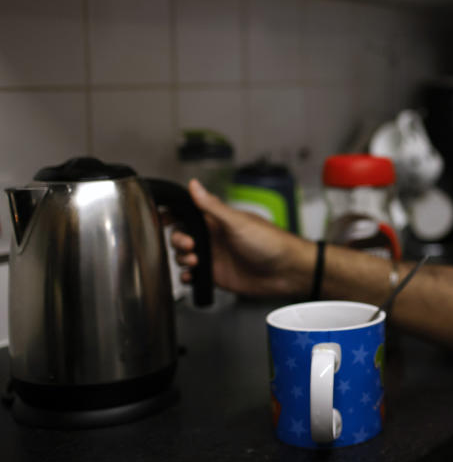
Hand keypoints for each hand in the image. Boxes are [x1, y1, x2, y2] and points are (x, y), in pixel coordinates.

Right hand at [172, 180, 315, 296]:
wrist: (286, 271)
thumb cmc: (270, 242)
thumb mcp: (238, 222)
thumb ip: (212, 206)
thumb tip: (194, 184)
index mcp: (217, 219)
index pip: (187, 212)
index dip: (170, 214)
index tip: (157, 218)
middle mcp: (214, 237)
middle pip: (180, 235)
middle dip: (177, 240)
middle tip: (190, 245)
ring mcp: (214, 256)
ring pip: (184, 256)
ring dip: (182, 259)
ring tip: (195, 262)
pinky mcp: (217, 275)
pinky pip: (193, 276)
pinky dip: (187, 277)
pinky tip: (192, 277)